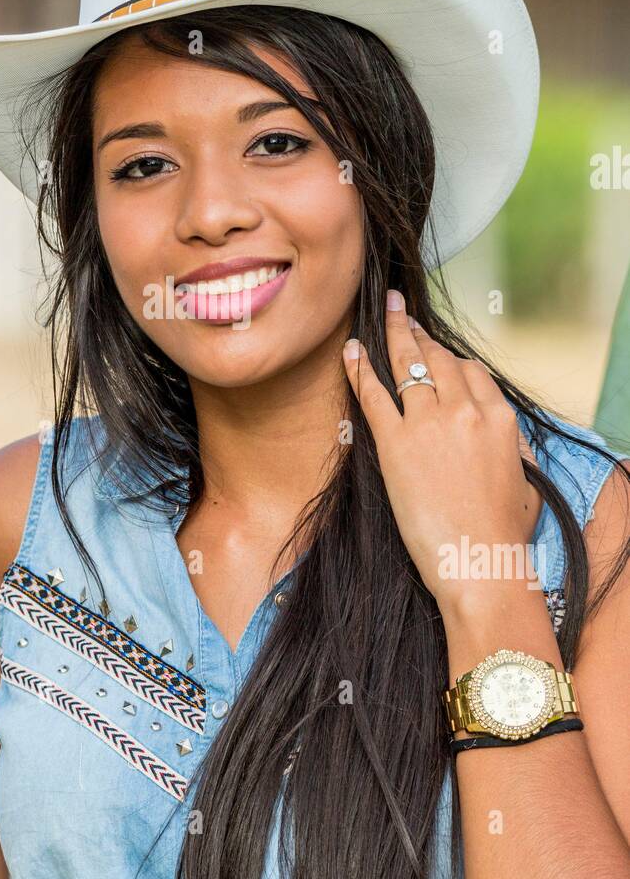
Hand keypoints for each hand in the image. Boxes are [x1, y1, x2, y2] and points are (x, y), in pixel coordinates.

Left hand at [342, 291, 543, 611]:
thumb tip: (509, 443)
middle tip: (402, 315)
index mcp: (500, 419)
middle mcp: (466, 411)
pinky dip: (359, 367)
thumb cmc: (503, 536)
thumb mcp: (526, 484)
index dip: (450, 358)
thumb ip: (516, 452)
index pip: (471, 372)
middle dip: (418, 333)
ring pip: (408, 365)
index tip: (435, 350)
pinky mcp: (395, 443)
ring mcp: (429, 424)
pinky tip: (350, 349)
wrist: (480, 564)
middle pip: (438, 359)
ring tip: (383, 314)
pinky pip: (373, 393)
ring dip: (393, 335)